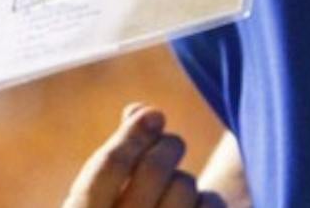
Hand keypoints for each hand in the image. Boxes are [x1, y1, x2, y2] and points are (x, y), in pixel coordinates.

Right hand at [63, 104, 225, 207]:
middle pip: (154, 170)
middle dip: (167, 146)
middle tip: (170, 143)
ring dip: (184, 180)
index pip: (107, 168)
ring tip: (173, 194)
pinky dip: (207, 202)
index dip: (132, 134)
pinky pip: (211, 206)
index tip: (152, 114)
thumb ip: (113, 162)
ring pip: (185, 186)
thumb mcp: (98, 205)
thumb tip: (138, 111)